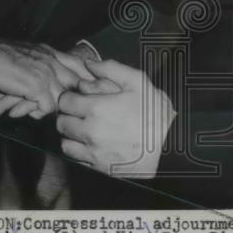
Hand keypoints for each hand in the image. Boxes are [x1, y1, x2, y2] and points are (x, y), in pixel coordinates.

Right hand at [0, 46, 119, 123]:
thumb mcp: (28, 55)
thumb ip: (42, 65)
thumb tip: (47, 82)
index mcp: (52, 53)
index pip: (80, 65)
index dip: (92, 78)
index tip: (102, 88)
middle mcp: (53, 61)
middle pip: (78, 82)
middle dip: (85, 96)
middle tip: (90, 111)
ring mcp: (47, 73)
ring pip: (63, 98)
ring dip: (54, 108)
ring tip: (45, 113)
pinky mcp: (38, 86)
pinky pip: (47, 107)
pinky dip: (38, 112)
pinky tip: (25, 111)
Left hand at [56, 59, 174, 178]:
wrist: (170, 147)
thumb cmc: (155, 113)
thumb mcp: (138, 82)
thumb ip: (111, 69)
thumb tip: (89, 64)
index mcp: (96, 108)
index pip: (64, 102)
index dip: (71, 97)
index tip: (80, 98)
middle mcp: (89, 132)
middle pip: (61, 122)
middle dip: (69, 115)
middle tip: (82, 113)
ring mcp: (92, 152)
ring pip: (65, 143)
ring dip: (71, 135)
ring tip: (86, 129)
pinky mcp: (98, 168)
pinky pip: (76, 160)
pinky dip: (80, 151)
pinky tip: (93, 144)